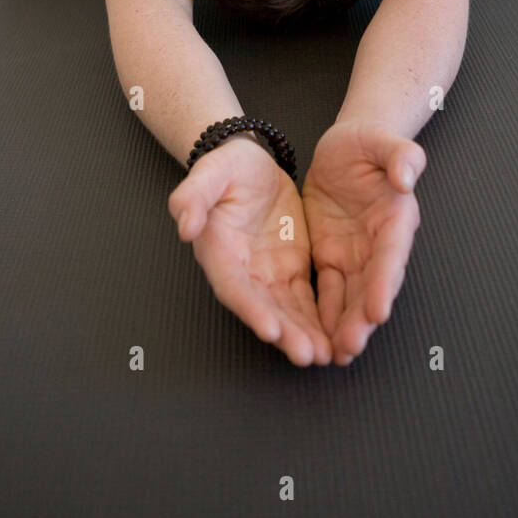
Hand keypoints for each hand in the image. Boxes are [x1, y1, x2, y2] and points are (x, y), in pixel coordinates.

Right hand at [168, 137, 331, 366]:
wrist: (249, 163)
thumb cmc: (225, 167)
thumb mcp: (209, 173)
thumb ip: (192, 197)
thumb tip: (184, 226)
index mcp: (218, 251)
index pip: (233, 286)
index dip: (251, 309)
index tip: (270, 329)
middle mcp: (242, 270)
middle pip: (263, 308)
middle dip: (285, 333)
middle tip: (306, 353)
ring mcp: (267, 273)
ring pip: (286, 311)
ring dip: (303, 334)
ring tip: (324, 355)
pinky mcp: (291, 269)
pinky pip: (305, 300)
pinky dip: (317, 320)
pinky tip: (333, 338)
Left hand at [302, 120, 426, 364]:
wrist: (345, 147)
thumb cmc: (368, 142)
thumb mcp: (382, 140)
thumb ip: (401, 155)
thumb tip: (408, 176)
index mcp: (395, 218)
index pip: (391, 254)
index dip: (384, 283)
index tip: (377, 310)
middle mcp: (378, 244)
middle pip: (372, 286)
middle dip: (362, 319)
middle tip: (350, 346)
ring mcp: (355, 254)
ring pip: (351, 296)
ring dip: (345, 326)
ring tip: (336, 354)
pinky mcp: (331, 256)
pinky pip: (328, 290)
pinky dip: (325, 315)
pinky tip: (317, 337)